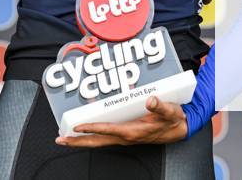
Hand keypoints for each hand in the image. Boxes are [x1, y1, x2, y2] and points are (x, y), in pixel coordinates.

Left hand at [55, 96, 187, 146]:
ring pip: (99, 141)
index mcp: (134, 132)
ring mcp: (125, 137)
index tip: (78, 127)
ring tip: (66, 137)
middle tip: (61, 139)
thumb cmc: (173, 120)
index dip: (92, 128)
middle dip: (78, 142)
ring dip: (82, 140)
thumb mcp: (170, 111)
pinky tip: (85, 128)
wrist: (180, 129)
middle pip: (97, 142)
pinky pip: (105, 136)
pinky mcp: (126, 134)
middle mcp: (126, 137)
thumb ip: (160, 106)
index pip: (108, 130)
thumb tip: (150, 100)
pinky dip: (92, 133)